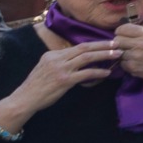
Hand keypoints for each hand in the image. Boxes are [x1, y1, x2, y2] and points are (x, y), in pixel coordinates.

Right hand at [0, 40, 120, 123]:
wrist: (25, 99)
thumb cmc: (37, 86)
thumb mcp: (46, 68)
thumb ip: (60, 62)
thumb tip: (77, 59)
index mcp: (52, 54)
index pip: (77, 46)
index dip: (94, 44)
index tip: (106, 43)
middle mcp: (57, 58)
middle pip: (84, 47)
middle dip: (102, 45)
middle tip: (117, 43)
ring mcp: (61, 69)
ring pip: (87, 57)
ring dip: (104, 55)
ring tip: (117, 54)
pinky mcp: (64, 80)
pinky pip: (86, 74)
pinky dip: (98, 72)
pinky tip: (107, 73)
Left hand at [111, 22, 142, 84]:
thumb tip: (133, 28)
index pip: (122, 29)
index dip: (122, 31)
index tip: (125, 34)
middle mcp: (140, 45)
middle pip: (117, 40)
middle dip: (121, 41)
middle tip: (127, 44)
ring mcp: (136, 58)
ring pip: (118, 52)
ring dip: (124, 53)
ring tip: (133, 54)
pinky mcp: (134, 68)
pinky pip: (122, 63)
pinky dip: (127, 62)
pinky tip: (135, 62)